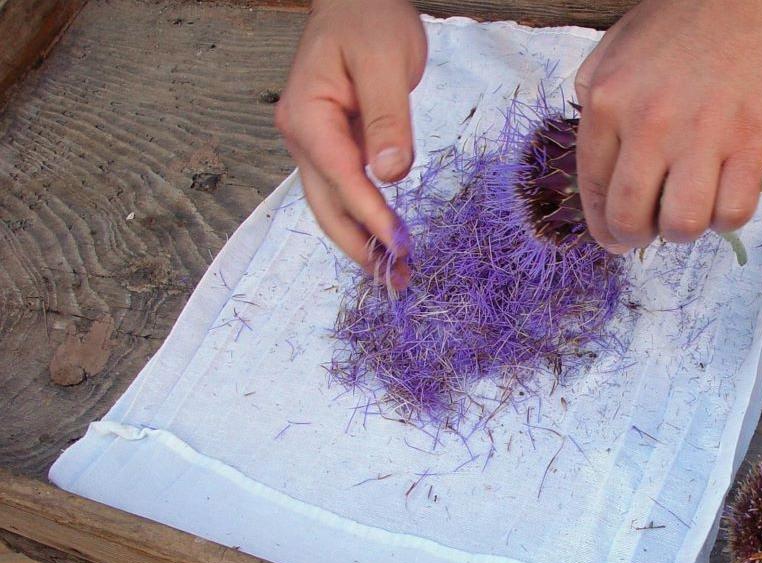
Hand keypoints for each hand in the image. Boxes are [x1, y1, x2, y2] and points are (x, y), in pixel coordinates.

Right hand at [275, 0, 426, 287]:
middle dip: (360, 245)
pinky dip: (362, 217)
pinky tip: (383, 238)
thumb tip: (390, 174)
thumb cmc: (368, 19)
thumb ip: (389, 119)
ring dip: (360, 239)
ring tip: (393, 271)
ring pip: (331, 203)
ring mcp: (313, 141)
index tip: (401, 246)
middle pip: (325, 205)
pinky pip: (343, 188)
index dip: (371, 216)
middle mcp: (301, 134)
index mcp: (307, 116)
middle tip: (397, 279)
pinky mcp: (332, 142)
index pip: (342, 178)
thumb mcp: (385, 63)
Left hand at [574, 0, 761, 252]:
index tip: (615, 238)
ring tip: (692, 210)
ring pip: (682, 224)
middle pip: (631, 217)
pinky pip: (733, 212)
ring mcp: (701, 135)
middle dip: (637, 237)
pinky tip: (726, 195)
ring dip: (685, 231)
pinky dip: (728, 217)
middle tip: (652, 232)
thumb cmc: (687, 17)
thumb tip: (598, 156)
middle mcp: (649, 123)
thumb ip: (596, 98)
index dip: (602, 225)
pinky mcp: (750, 143)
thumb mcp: (617, 47)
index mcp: (608, 100)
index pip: (592, 187)